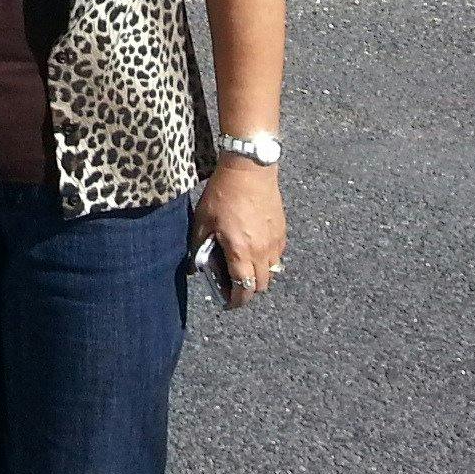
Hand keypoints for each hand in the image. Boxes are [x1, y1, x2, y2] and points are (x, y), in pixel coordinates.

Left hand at [192, 159, 286, 308]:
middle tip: (233, 286)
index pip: (243, 289)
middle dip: (246, 291)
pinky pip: (277, 257)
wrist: (249, 170)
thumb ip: (197, 247)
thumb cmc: (222, 193)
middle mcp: (262, 252)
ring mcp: (275, 243)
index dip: (236, 302)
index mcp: (240, 252)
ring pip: (271, 273)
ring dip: (258, 277)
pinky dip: (267, 261)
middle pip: (260, 286)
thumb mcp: (202, 220)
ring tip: (242, 268)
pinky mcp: (282, 233)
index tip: (228, 304)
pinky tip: (253, 250)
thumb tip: (192, 268)